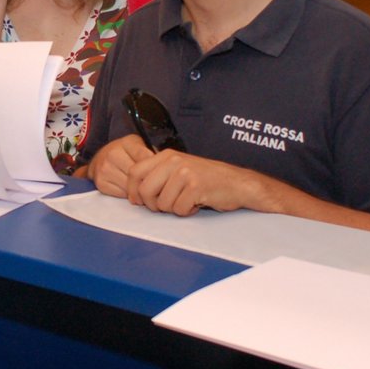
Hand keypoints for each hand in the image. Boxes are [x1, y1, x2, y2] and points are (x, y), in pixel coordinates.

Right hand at [81, 135, 153, 197]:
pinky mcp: (101, 183)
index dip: (155, 167)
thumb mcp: (138, 145)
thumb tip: (164, 168)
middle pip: (137, 174)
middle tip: (155, 184)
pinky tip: (131, 190)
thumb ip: (151, 153)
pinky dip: (129, 195)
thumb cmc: (124, 153)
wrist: (99, 159)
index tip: (160, 173)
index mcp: (126, 143)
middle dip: (148, 181)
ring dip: (139, 190)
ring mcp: (105, 169)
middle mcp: (113, 154)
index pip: (144, 157)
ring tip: (143, 187)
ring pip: (130, 186)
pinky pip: (122, 194)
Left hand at [124, 149, 253, 216]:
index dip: (132, 190)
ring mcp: (185, 173)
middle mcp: (174, 161)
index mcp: (166, 156)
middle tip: (166, 206)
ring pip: (162, 203)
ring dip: (173, 209)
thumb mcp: (179, 169)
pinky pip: (179, 209)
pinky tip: (196, 203)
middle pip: (144, 190)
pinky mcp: (196, 187)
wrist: (237, 183)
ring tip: (187, 201)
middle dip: (152, 205)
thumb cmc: (207, 179)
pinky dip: (187, 212)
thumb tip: (134, 194)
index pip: (134, 172)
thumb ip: (158, 176)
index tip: (138, 201)